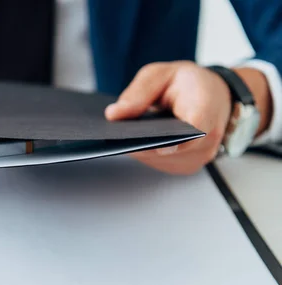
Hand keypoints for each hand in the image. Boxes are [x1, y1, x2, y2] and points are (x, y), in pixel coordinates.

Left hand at [105, 61, 271, 174]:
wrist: (214, 95)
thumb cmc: (188, 84)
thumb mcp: (162, 74)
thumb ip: (139, 92)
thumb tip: (113, 114)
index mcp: (206, 109)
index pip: (195, 131)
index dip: (173, 141)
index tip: (153, 145)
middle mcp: (208, 139)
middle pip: (168, 150)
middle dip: (141, 142)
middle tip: (119, 133)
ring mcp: (199, 157)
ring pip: (160, 160)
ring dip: (142, 148)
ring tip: (130, 133)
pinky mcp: (188, 166)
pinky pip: (161, 163)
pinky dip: (148, 152)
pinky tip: (140, 140)